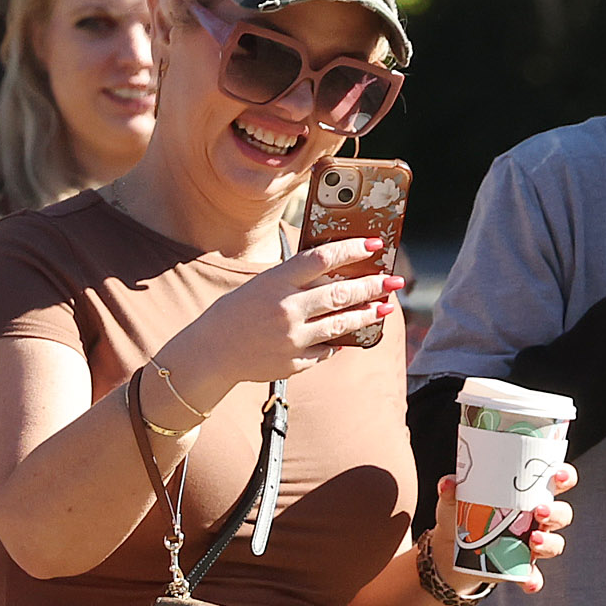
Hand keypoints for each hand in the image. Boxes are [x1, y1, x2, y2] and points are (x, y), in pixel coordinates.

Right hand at [157, 240, 404, 401]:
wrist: (212, 352)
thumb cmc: (237, 311)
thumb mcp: (261, 284)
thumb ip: (294, 279)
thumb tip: (336, 272)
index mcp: (276, 282)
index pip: (323, 258)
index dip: (353, 249)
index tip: (375, 243)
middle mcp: (287, 309)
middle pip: (341, 293)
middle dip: (373, 286)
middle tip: (394, 281)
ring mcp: (292, 338)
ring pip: (341, 325)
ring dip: (366, 315)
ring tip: (383, 308)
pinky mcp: (294, 362)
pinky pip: (325, 350)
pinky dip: (336, 342)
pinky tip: (347, 337)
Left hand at [419, 462, 577, 596]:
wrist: (451, 551)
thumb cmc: (462, 515)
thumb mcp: (454, 502)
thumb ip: (451, 491)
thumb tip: (448, 483)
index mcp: (528, 496)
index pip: (558, 482)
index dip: (565, 477)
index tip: (558, 475)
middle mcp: (537, 520)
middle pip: (562, 514)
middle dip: (556, 513)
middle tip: (540, 511)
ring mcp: (532, 545)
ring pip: (555, 544)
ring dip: (549, 543)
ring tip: (533, 541)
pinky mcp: (523, 568)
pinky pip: (535, 576)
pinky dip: (533, 580)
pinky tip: (528, 582)